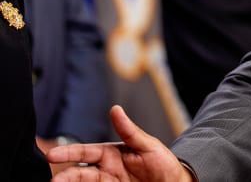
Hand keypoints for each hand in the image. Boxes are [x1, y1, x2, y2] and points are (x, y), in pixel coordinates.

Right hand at [46, 105, 192, 181]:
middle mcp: (107, 169)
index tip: (52, 155)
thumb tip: (115, 109)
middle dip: (66, 175)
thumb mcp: (148, 145)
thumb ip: (130, 131)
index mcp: (113, 153)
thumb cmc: (164, 163)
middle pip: (80, 172)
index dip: (69, 153)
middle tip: (54, 181)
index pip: (86, 152)